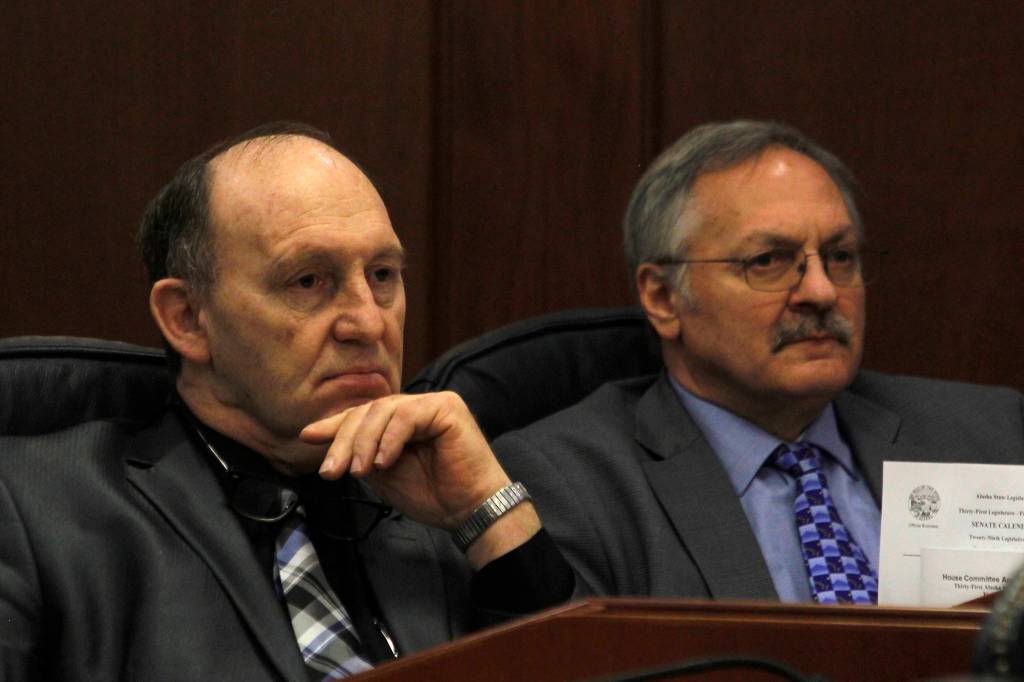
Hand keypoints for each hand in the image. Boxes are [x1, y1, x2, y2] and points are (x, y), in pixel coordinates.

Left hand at [300, 391, 511, 530]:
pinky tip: (382, 462)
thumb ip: (362, 455)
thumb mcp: (385, 474)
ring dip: (363, 442)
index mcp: (402, 421)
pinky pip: (406, 416)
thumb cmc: (434, 495)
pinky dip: (389, 439)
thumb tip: (328, 445)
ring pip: (383, 410)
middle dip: (344, 440)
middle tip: (330, 471)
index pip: (363, 415)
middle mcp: (417, 406)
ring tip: (358, 472)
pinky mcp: (447, 408)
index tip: (307, 437)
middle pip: (368, 411)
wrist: (469, 511)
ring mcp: (433, 403)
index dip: (335, 425)